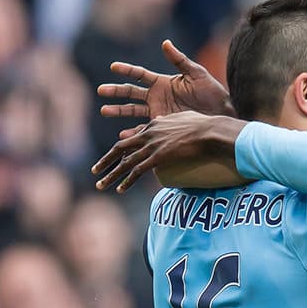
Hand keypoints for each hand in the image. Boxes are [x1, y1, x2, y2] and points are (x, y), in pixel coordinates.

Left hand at [91, 111, 245, 192]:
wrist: (211, 131)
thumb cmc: (204, 125)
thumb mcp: (185, 118)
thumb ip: (173, 122)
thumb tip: (169, 125)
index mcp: (154, 124)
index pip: (132, 138)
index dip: (122, 149)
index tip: (115, 158)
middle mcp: (149, 134)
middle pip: (120, 148)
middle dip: (106, 161)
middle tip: (95, 171)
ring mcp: (152, 145)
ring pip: (125, 162)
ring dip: (111, 175)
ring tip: (101, 185)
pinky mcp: (159, 156)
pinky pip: (137, 170)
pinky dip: (127, 180)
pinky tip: (120, 189)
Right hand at [99, 40, 233, 137]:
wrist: (221, 112)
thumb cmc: (211, 91)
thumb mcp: (196, 73)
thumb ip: (180, 60)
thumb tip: (165, 43)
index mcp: (162, 82)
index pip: (140, 75)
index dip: (127, 70)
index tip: (113, 67)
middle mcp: (157, 97)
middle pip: (131, 93)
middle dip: (115, 91)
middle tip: (101, 91)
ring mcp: (158, 112)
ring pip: (133, 111)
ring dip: (119, 111)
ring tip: (104, 111)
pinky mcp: (163, 125)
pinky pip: (145, 128)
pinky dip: (134, 132)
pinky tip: (123, 135)